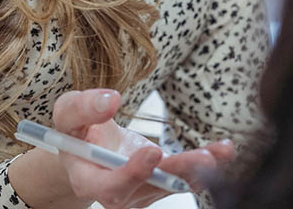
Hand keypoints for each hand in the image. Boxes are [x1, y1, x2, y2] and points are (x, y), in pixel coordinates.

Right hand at [8, 87, 234, 208]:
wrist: (88, 146)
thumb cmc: (77, 128)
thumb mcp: (68, 112)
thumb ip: (83, 107)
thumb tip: (109, 99)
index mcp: (90, 180)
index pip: (111, 186)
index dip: (132, 174)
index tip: (152, 151)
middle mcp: (119, 192)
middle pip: (147, 189)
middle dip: (174, 176)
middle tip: (199, 159)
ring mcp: (142, 189)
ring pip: (171, 184)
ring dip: (197, 170)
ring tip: (217, 154)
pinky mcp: (161, 179)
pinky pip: (184, 175)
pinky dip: (206, 163)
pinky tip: (224, 151)